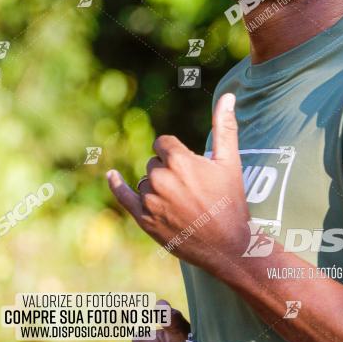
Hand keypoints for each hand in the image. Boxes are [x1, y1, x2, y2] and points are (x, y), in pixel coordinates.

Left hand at [107, 93, 250, 269]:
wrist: (228, 246)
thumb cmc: (231, 202)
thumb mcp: (230, 162)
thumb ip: (225, 127)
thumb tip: (229, 96)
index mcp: (179, 160)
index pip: (163, 144)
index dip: (176, 154)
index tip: (190, 168)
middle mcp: (160, 178)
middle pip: (154, 163)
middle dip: (169, 172)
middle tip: (192, 191)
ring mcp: (150, 200)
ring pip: (146, 181)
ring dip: (158, 187)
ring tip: (182, 204)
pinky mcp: (144, 219)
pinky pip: (124, 196)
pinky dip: (117, 185)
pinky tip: (111, 176)